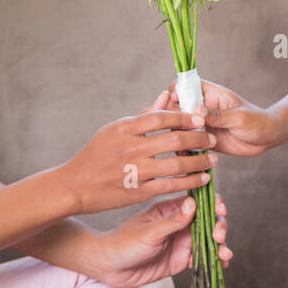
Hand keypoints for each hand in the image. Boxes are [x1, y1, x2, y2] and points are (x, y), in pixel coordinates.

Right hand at [59, 90, 217, 214]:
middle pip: (174, 138)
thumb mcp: (114, 129)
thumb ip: (143, 115)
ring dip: (199, 161)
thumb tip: (165, 96)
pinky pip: (171, 185)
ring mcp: (135, 170)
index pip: (162, 117)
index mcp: (124, 128)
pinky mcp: (138, 191)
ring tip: (212, 159)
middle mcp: (131, 147)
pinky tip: (201, 179)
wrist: (74, 186)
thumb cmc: (94, 155)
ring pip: (176, 163)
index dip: (185, 117)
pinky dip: (189, 182)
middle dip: (198, 138)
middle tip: (211, 138)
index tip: (201, 119)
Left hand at [88, 191, 231, 287]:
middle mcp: (179, 223)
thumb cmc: (124, 243)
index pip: (199, 200)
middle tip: (218, 237)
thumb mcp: (149, 231)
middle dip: (219, 226)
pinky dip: (215, 261)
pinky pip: (203, 258)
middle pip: (209, 220)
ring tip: (224, 255)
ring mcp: (181, 241)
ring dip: (221, 245)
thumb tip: (194, 203)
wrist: (109, 267)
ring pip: (209, 240)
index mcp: (171, 209)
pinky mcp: (181, 260)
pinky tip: (221, 265)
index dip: (214, 203)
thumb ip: (172, 221)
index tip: (221, 209)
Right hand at [167, 78, 280, 155]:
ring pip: (180, 126)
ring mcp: (202, 123)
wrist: (266, 138)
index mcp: (211, 94)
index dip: (176, 92)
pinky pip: (188, 142)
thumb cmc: (256, 121)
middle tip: (178, 129)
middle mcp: (203, 107)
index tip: (175, 103)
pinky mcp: (203, 139)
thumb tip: (196, 110)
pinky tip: (186, 155)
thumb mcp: (238, 118)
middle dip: (173, 117)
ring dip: (177, 135)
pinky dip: (184, 148)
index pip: (186, 86)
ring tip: (182, 145)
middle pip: (177, 107)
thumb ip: (218, 115)